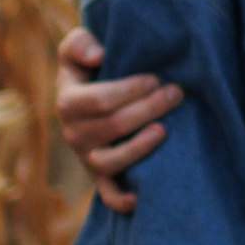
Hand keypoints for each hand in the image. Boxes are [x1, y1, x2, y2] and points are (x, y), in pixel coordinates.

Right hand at [58, 22, 183, 216]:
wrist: (91, 94)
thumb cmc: (91, 67)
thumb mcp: (78, 47)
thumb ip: (80, 43)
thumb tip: (97, 55)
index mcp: (68, 102)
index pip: (98, 100)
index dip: (129, 90)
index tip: (155, 78)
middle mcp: (74, 134)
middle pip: (111, 127)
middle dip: (147, 109)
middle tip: (176, 93)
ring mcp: (87, 158)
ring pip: (109, 162)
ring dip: (139, 148)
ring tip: (165, 130)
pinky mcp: (101, 177)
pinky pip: (107, 195)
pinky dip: (121, 201)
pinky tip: (140, 198)